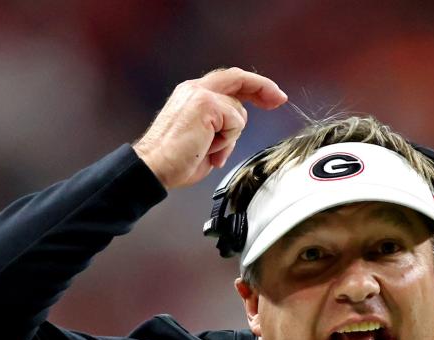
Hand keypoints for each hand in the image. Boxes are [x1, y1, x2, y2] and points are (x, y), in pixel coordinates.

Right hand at [133, 68, 286, 190]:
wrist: (154, 167)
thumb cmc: (175, 160)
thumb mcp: (205, 139)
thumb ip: (220, 125)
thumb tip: (236, 126)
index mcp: (192, 95)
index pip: (228, 81)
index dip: (253, 87)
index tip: (271, 97)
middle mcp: (195, 89)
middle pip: (239, 78)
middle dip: (263, 88)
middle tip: (279, 99)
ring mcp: (200, 94)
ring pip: (238, 111)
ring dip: (230, 137)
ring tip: (209, 149)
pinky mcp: (206, 104)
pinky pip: (235, 122)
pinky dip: (227, 140)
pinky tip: (208, 148)